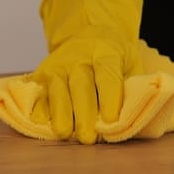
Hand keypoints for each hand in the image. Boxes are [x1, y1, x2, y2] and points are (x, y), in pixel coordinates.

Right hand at [29, 0, 143, 142]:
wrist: (88, 35)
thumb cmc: (114, 57)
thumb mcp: (131, 63)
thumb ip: (133, 87)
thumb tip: (132, 118)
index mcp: (106, 52)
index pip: (108, 75)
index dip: (109, 98)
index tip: (111, 120)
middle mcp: (79, 56)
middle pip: (80, 84)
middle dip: (83, 112)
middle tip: (88, 138)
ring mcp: (58, 64)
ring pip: (57, 89)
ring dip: (60, 112)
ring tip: (64, 134)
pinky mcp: (42, 74)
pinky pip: (40, 93)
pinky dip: (40, 108)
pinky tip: (43, 123)